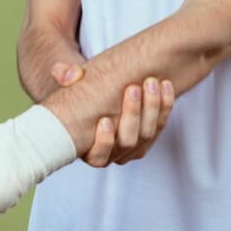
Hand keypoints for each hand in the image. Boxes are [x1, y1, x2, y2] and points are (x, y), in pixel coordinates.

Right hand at [50, 62, 174, 167]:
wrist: (102, 91)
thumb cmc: (80, 93)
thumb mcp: (71, 84)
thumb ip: (65, 76)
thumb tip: (71, 73)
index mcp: (89, 148)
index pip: (98, 157)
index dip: (104, 143)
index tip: (105, 120)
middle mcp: (113, 153)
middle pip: (128, 142)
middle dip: (132, 114)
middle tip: (133, 88)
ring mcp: (133, 146)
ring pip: (147, 133)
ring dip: (152, 107)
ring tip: (151, 82)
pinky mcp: (149, 135)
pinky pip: (161, 124)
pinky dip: (165, 106)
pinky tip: (165, 86)